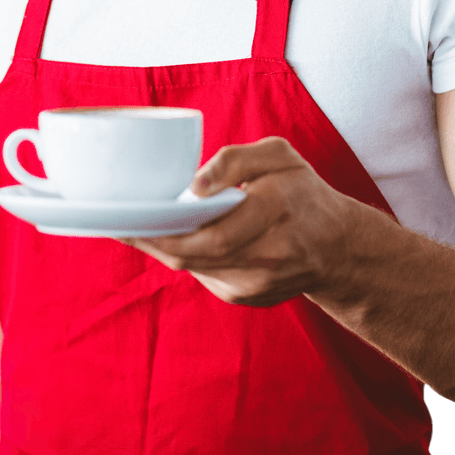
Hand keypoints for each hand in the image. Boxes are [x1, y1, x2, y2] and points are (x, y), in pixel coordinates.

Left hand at [118, 136, 361, 306]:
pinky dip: (184, 255)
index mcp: (275, 210)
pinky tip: (172, 237)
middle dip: (151, 239)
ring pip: (193, 267)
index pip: (210, 232)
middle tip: (117, 220)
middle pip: (192, 254)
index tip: (127, 218)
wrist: (337, 247)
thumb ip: (235, 159)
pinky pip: (203, 274)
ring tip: (135, 224)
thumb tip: (193, 185)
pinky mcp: (246, 297)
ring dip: (162, 247)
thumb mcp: (280, 157)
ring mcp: (255, 284)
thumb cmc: (303, 193)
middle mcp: (266, 256)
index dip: (163, 231)